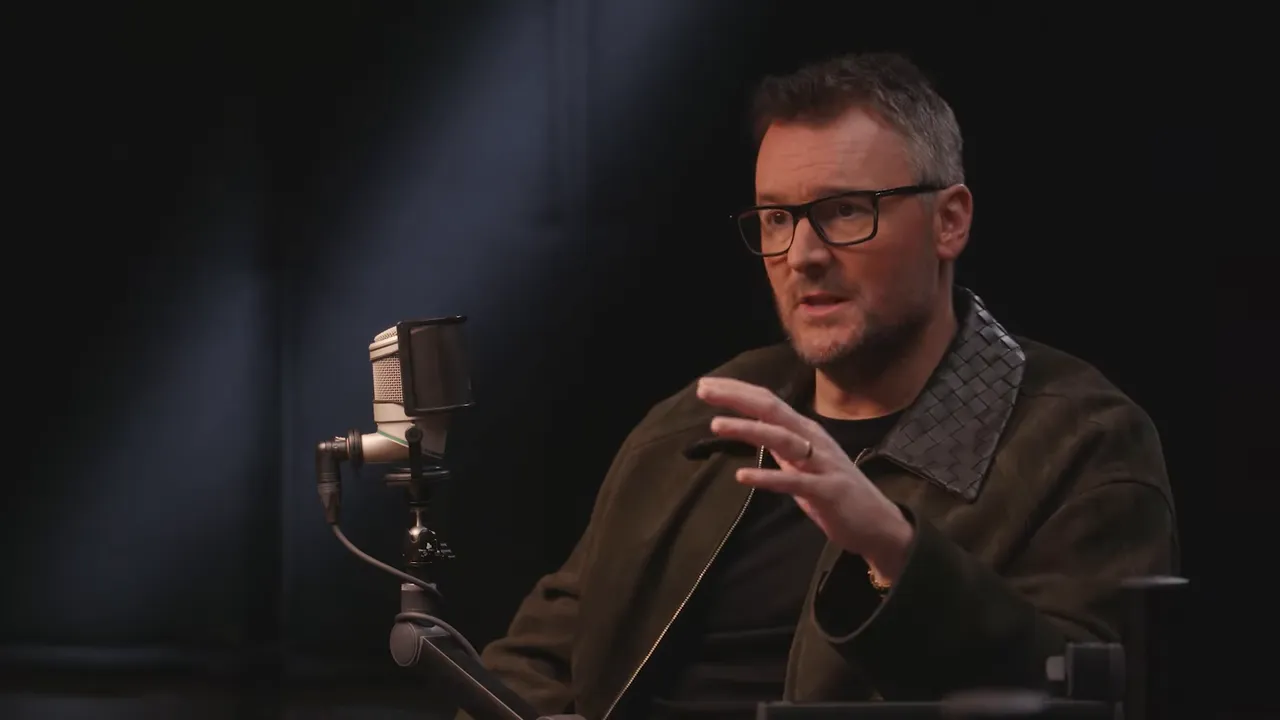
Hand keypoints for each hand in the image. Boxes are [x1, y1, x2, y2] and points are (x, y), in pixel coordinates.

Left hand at [696, 376, 913, 581]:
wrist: (878, 525)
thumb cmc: (834, 492)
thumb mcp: (802, 463)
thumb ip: (779, 446)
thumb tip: (752, 430)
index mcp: (805, 432)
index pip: (768, 403)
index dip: (738, 392)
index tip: (707, 385)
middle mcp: (814, 440)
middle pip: (772, 411)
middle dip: (737, 398)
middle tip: (703, 390)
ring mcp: (822, 464)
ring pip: (782, 438)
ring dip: (748, 429)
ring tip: (716, 424)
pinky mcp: (827, 491)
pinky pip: (794, 482)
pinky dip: (767, 478)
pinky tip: (742, 477)